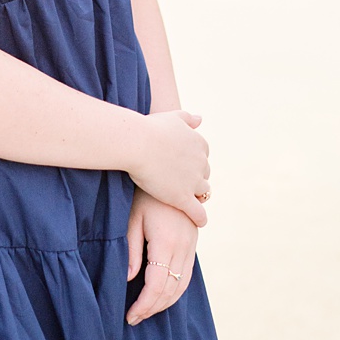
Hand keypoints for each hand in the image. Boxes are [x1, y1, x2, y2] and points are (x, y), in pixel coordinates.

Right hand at [125, 108, 209, 225]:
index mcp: (199, 143)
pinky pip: (198, 213)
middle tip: (179, 181)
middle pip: (203, 174)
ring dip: (197, 195)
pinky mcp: (183, 198)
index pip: (202, 155)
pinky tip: (198, 222)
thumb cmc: (148, 128)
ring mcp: (193, 182)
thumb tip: (200, 119)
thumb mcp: (170, 117)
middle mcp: (200, 163)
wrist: (136, 143)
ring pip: (203, 192)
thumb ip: (187, 118)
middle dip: (194, 177)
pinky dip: (200, 218)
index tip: (180, 164)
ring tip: (187, 199)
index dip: (192, 161)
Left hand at [125, 188, 199, 324]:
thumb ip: (131, 251)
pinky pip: (187, 275)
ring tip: (146, 312)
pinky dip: (176, 291)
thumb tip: (128, 279)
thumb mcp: (131, 219)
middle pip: (171, 290)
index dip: (144, 304)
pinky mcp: (192, 245)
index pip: (157, 285)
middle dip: (153, 308)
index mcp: (166, 243)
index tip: (130, 316)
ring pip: (182, 285)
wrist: (170, 174)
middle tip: (134, 318)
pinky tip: (163, 297)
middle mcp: (183, 248)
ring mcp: (191, 247)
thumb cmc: (143, 194)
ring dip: (165, 303)